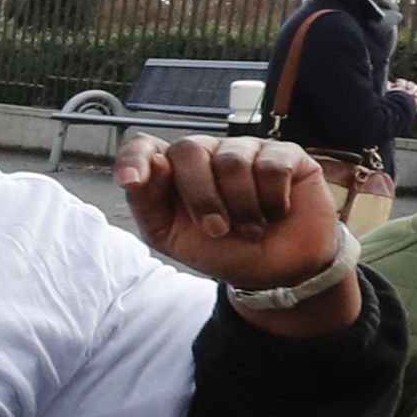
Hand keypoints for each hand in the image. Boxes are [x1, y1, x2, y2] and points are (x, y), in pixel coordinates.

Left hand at [119, 133, 350, 320]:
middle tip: (217, 229)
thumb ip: (148, 201)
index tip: (130, 181)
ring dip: (241, 206)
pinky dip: (273, 200)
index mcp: (171, 170)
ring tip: (250, 229)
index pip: (143, 146)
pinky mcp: (286, 154)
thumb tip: (155, 162)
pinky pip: (272, 166)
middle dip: (201, 197)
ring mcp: (246, 149)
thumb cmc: (220, 249)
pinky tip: (276, 212)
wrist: (276, 269)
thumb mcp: (170, 236)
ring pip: (232, 161)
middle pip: (189, 150)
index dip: (134, 159)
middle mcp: (207, 152)